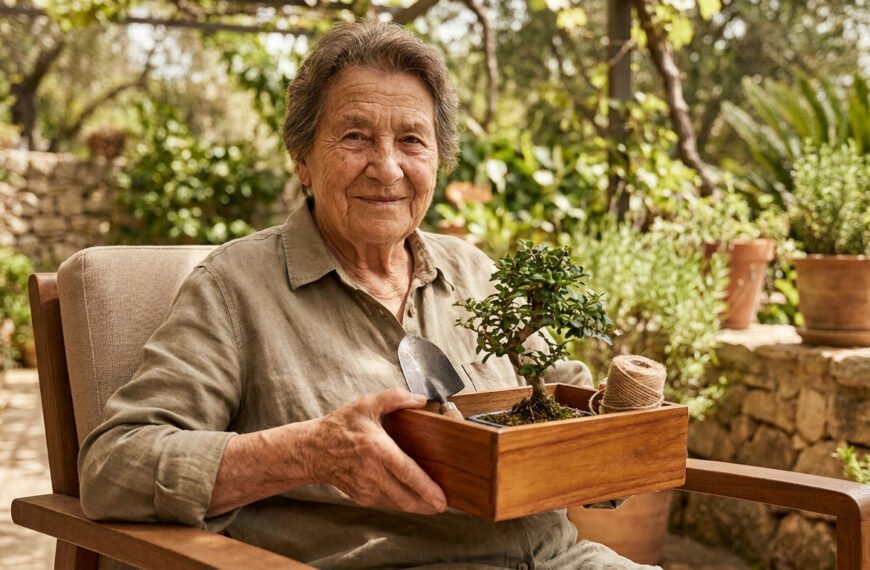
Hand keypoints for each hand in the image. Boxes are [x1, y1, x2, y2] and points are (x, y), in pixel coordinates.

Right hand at [303, 387, 446, 514]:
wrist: (313, 450)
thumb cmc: (340, 427)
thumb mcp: (366, 404)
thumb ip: (395, 398)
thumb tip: (420, 400)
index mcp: (376, 448)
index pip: (406, 472)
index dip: (425, 487)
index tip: (440, 497)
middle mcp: (371, 471)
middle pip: (404, 496)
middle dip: (426, 504)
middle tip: (442, 505)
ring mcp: (365, 487)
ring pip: (396, 503)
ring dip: (416, 506)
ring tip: (431, 504)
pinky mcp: (361, 496)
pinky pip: (386, 503)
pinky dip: (401, 503)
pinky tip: (411, 499)